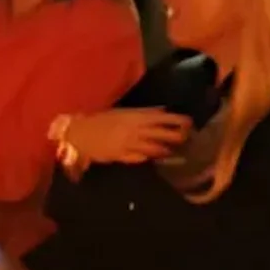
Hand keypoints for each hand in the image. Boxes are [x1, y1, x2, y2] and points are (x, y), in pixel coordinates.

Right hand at [66, 108, 190, 166]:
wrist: (79, 132)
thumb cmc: (100, 119)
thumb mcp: (123, 112)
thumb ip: (143, 113)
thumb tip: (162, 112)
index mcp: (135, 116)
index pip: (163, 118)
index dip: (178, 121)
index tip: (189, 122)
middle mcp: (135, 130)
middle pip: (162, 134)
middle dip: (177, 137)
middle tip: (186, 139)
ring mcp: (129, 144)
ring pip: (153, 148)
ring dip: (165, 150)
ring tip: (173, 151)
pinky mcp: (122, 156)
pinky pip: (139, 158)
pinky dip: (148, 157)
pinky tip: (153, 157)